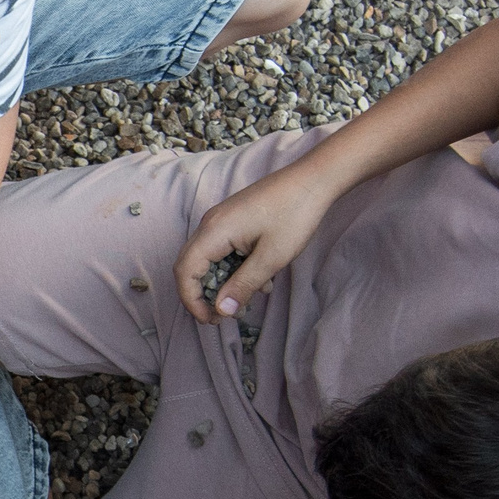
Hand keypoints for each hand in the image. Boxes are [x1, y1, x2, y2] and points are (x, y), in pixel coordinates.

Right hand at [172, 159, 340, 322]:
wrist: (313, 179)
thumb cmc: (295, 214)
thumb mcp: (272, 257)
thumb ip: (243, 285)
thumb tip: (221, 310)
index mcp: (214, 231)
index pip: (185, 272)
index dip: (192, 301)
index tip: (212, 320)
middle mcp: (210, 224)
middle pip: (190, 266)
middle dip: (204, 294)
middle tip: (224, 315)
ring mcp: (221, 219)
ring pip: (208, 259)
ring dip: (222, 281)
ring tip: (247, 297)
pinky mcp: (233, 218)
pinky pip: (222, 249)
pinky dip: (233, 267)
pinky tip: (259, 277)